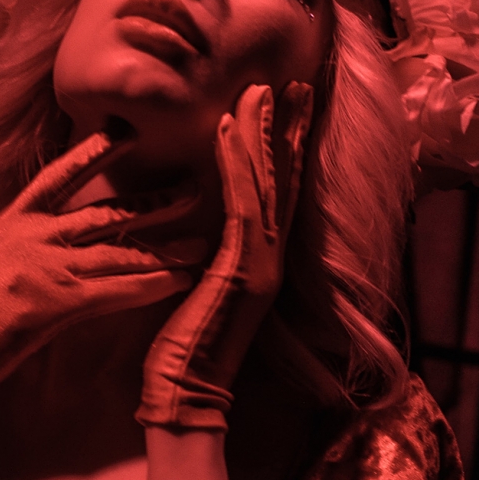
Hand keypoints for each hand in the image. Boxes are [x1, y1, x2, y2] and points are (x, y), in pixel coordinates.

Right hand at [0, 132, 195, 422]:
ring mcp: (41, 267)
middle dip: (152, 200)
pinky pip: (113, 290)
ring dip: (164, 248)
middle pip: (103, 211)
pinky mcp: (51, 303)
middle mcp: (29, 236)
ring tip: (203, 244)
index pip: (58, 176)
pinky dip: (150, 285)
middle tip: (195, 186)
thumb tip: (44, 252)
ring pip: (117, 251)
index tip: (126, 131)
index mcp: (9, 223)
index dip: (93, 152)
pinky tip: (179, 281)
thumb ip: (18, 253)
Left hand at [135, 81, 313, 431]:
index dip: (285, 150)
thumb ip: (209, 262)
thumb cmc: (183, 353)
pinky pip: (240, 207)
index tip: (286, 107)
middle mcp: (269, 260)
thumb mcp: (199, 295)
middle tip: (294, 83)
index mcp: (260, 263)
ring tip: (258, 89)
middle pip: (285, 182)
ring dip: (261, 134)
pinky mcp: (239, 272)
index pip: (277, 195)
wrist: (185, 396)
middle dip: (289, 130)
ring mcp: (259, 266)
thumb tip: (202, 235)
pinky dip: (234, 166)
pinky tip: (224, 130)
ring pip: (266, 187)